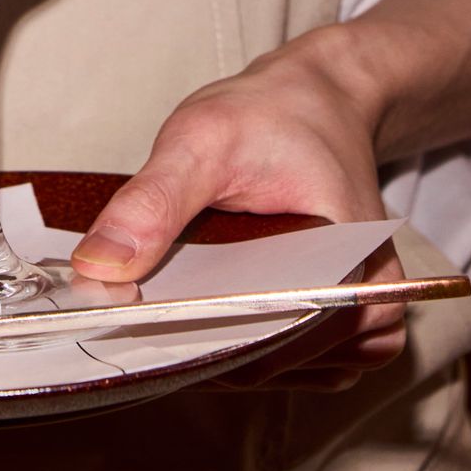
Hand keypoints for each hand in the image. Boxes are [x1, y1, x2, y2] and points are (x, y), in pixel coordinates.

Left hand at [69, 33, 405, 391]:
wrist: (314, 99)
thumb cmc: (272, 114)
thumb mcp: (203, 138)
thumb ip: (154, 202)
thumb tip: (99, 269)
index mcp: (357, 261)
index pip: (279, 337)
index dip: (205, 341)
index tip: (144, 329)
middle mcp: (370, 302)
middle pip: (275, 362)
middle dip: (203, 345)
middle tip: (140, 313)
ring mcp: (356, 317)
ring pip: (281, 371)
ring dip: (223, 350)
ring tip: (173, 309)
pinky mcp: (334, 320)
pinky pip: (289, 361)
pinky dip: (242, 346)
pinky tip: (205, 315)